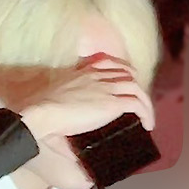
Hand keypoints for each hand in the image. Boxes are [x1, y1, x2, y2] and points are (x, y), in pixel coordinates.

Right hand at [20, 57, 154, 147]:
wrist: (42, 111)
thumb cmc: (41, 108)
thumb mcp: (54, 95)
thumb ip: (62, 98)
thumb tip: (63, 115)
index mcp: (82, 72)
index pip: (107, 63)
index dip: (120, 71)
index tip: (124, 80)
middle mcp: (97, 76)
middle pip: (126, 73)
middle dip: (136, 85)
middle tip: (138, 100)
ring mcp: (106, 88)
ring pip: (136, 88)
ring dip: (145, 103)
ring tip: (146, 118)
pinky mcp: (112, 103)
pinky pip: (138, 104)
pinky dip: (146, 113)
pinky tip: (147, 125)